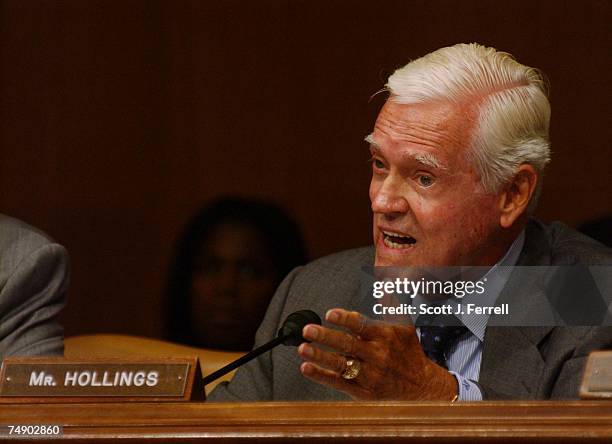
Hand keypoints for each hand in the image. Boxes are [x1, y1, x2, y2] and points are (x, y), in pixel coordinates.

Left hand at [298, 308, 457, 400]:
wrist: (422, 387)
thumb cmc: (408, 351)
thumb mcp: (404, 325)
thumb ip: (390, 303)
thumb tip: (386, 280)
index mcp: (385, 335)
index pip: (362, 325)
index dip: (346, 319)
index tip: (330, 314)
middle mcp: (377, 355)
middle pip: (348, 345)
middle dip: (326, 337)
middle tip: (307, 329)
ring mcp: (369, 375)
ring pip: (341, 365)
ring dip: (320, 357)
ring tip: (303, 348)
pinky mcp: (363, 392)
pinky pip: (339, 383)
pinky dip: (322, 376)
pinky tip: (306, 367)